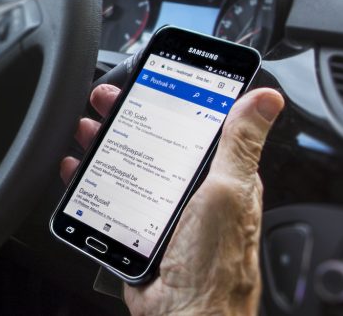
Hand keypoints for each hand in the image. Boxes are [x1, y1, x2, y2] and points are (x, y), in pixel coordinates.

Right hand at [61, 83, 284, 315]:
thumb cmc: (215, 263)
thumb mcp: (230, 191)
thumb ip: (240, 144)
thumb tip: (266, 100)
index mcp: (219, 178)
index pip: (194, 126)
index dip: (169, 99)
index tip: (147, 79)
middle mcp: (189, 193)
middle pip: (153, 142)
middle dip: (126, 117)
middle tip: (105, 101)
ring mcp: (159, 212)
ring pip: (126, 167)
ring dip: (102, 144)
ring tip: (86, 129)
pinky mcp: (133, 231)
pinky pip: (108, 198)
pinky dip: (88, 180)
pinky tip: (77, 170)